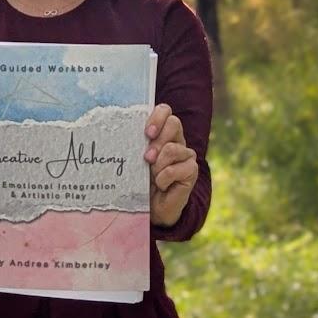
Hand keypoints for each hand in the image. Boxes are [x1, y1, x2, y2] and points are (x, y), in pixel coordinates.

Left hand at [144, 103, 197, 227]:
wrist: (152, 206)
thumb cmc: (140, 179)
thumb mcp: (135, 159)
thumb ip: (136, 144)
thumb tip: (126, 132)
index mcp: (162, 132)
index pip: (165, 111)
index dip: (157, 117)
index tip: (147, 133)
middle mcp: (176, 139)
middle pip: (174, 123)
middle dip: (157, 141)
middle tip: (147, 158)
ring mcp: (186, 154)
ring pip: (172, 148)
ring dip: (158, 165)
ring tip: (152, 176)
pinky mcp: (192, 170)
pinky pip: (177, 169)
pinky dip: (164, 179)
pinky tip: (162, 185)